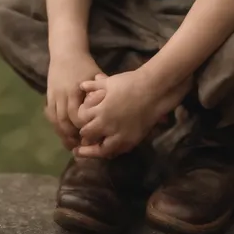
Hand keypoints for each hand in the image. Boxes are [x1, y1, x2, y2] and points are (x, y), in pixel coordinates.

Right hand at [45, 52, 105, 148]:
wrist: (66, 52)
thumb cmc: (84, 64)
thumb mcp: (95, 75)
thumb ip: (101, 90)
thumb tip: (113, 106)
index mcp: (74, 91)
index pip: (76, 115)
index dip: (83, 127)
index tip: (91, 136)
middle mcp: (62, 95)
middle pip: (64, 121)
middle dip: (71, 135)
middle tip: (80, 147)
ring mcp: (53, 96)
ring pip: (55, 120)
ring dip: (62, 133)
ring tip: (70, 145)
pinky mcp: (48, 96)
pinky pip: (49, 114)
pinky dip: (55, 125)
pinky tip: (61, 133)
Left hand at [75, 68, 190, 158]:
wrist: (153, 91)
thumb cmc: (130, 83)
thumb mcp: (110, 82)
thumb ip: (94, 86)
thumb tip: (82, 85)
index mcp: (100, 111)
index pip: (82, 121)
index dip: (80, 120)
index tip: (80, 120)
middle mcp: (107, 126)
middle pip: (88, 137)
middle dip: (85, 137)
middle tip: (81, 139)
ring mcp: (120, 136)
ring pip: (102, 150)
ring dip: (95, 150)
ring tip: (91, 151)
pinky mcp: (132, 141)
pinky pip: (118, 151)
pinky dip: (111, 151)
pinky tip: (109, 149)